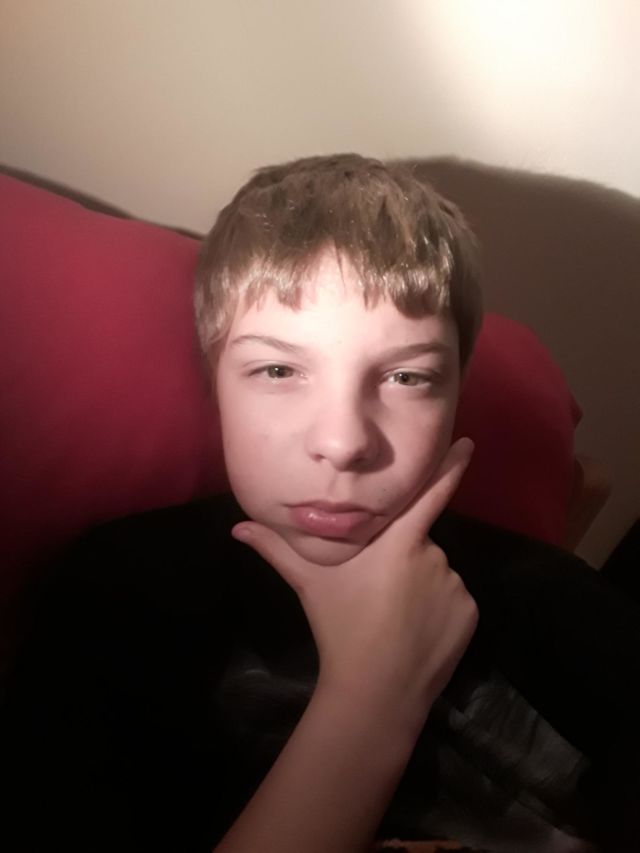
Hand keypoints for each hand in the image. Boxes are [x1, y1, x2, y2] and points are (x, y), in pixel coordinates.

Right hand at [232, 438, 477, 717]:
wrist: (376, 690)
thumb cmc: (339, 627)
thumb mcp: (308, 583)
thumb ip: (275, 549)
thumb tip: (237, 527)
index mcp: (397, 541)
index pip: (429, 493)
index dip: (450, 466)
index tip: (467, 442)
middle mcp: (433, 555)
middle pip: (419, 543)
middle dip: (403, 558)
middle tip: (378, 592)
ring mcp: (455, 586)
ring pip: (436, 573)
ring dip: (420, 584)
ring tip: (394, 616)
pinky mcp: (469, 614)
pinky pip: (454, 600)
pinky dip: (439, 609)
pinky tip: (415, 631)